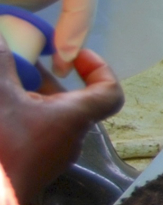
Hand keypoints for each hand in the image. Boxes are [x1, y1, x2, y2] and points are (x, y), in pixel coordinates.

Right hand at [0, 47, 122, 202]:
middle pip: (69, 100)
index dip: (99, 68)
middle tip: (20, 60)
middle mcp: (69, 139)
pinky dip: (15, 115)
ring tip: (3, 80)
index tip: (73, 55)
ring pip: (45, 117)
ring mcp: (48, 158)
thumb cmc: (1, 145)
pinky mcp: (28, 168)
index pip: (110, 92)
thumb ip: (2, 61)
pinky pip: (30, 134)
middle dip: (44, 77)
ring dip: (25, 96)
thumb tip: (2, 36)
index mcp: (74, 118)